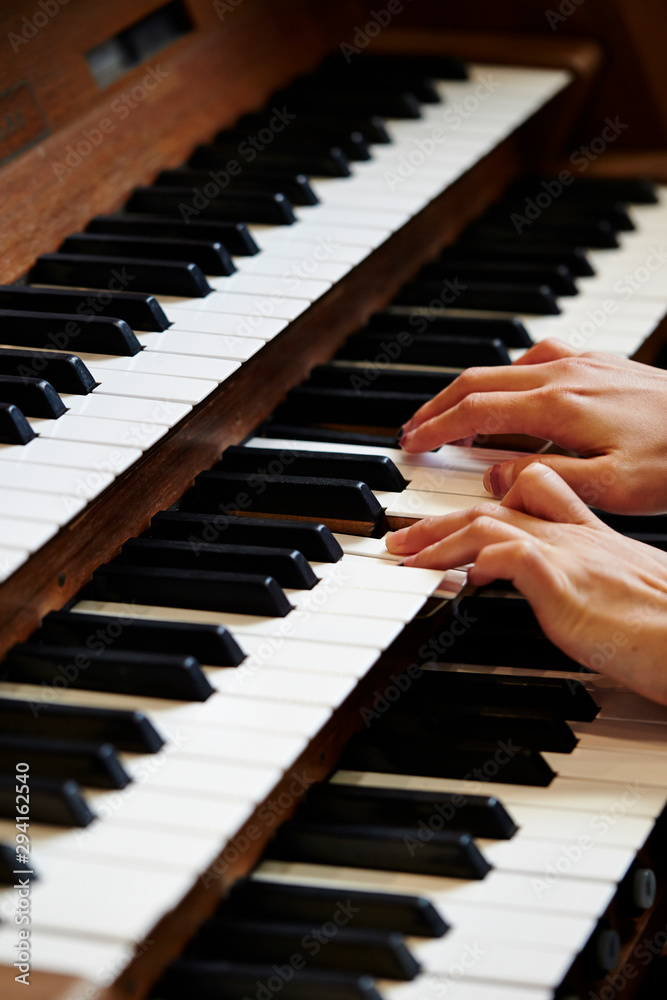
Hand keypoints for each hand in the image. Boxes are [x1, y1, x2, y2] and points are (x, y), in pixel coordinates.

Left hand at [386, 464, 666, 704]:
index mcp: (589, 531)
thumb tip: (552, 589)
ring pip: (486, 523)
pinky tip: (453, 575)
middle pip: (493, 505)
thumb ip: (583, 577)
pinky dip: (472, 559)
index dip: (490, 496)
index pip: (533, 489)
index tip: (457, 516)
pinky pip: (504, 554)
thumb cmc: (665, 625)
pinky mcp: (562, 579)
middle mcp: (574, 533)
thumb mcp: (619, 588)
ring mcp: (567, 552)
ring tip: (405, 558)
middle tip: (403, 538)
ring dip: (436, 540)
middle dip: (439, 520)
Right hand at [398, 338, 666, 513]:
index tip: (411, 445)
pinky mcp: (602, 363)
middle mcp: (564, 373)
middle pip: (479, 380)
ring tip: (455, 419)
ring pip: (505, 366)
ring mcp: (584, 362)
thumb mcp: (610, 488)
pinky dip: (508, 377)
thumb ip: (543, 479)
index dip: (435, 428)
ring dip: (470, 391)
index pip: (474, 410)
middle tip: (416, 432)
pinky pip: (537, 360)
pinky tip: (515, 395)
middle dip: (439, 406)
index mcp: (557, 405)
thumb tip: (493, 475)